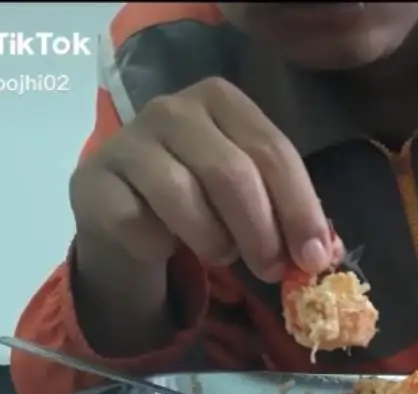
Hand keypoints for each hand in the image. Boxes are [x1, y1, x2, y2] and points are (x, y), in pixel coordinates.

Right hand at [70, 77, 338, 281]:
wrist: (124, 214)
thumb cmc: (201, 200)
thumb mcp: (250, 198)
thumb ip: (287, 215)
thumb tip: (323, 253)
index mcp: (221, 99)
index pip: (272, 150)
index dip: (299, 208)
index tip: (314, 258)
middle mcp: (172, 108)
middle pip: (232, 173)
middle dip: (261, 232)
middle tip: (272, 270)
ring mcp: (127, 141)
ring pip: (185, 199)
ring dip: (215, 242)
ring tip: (222, 253)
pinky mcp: (94, 181)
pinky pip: (140, 225)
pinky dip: (163, 247)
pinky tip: (165, 245)